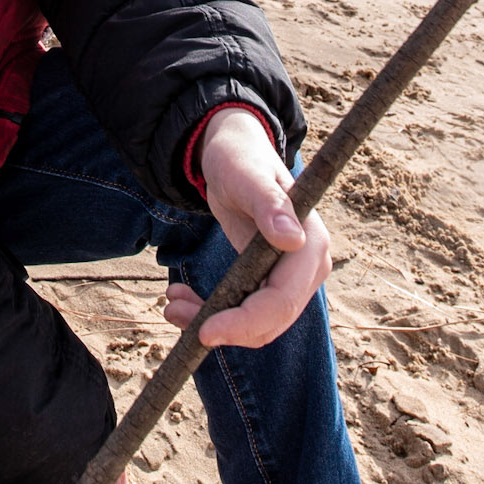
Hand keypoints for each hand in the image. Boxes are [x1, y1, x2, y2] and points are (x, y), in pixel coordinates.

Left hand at [163, 107, 331, 349]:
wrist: (233, 154)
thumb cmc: (240, 158)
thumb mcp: (246, 175)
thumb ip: (268, 203)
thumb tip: (294, 240)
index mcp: (311, 244)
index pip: (283, 302)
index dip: (246, 322)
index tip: (205, 330)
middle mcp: (308, 266)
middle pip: (271, 321)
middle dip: (225, 327)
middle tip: (173, 313)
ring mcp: (291, 276)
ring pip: (256, 323)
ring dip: (213, 321)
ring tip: (171, 303)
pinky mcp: (270, 280)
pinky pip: (245, 311)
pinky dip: (213, 312)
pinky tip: (182, 297)